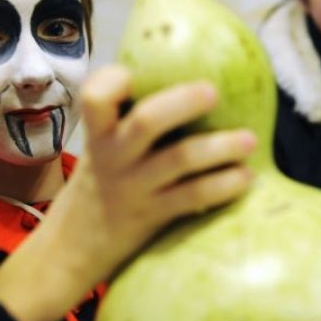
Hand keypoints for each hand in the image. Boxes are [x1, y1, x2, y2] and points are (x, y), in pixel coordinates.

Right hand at [0, 65, 255, 320]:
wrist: (71, 248)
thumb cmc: (97, 186)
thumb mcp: (99, 151)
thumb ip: (124, 122)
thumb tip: (179, 82)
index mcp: (98, 135)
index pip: (94, 97)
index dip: (113, 79)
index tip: (136, 73)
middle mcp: (113, 156)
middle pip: (147, 121)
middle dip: (183, 102)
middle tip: (213, 92)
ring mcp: (134, 187)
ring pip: (180, 159)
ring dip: (219, 147)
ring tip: (249, 140)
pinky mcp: (152, 216)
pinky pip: (192, 196)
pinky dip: (222, 185)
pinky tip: (244, 177)